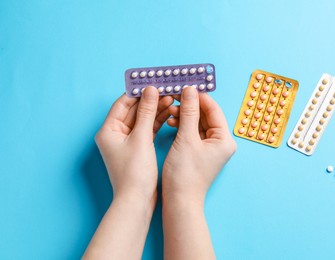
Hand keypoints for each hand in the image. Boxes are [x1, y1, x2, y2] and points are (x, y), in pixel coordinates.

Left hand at [84, 87, 173, 258]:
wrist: (137, 199)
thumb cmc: (134, 172)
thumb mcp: (141, 138)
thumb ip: (146, 112)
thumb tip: (150, 91)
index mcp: (108, 130)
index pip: (122, 103)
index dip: (138, 92)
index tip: (152, 82)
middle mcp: (115, 134)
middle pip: (133, 111)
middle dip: (150, 100)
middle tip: (166, 90)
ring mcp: (126, 142)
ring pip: (142, 120)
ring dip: (155, 110)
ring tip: (171, 99)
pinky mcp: (137, 149)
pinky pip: (147, 130)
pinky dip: (156, 122)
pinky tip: (168, 114)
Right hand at [163, 86, 235, 201]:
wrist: (179, 200)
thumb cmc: (185, 174)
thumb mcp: (186, 138)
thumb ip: (189, 112)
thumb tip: (190, 90)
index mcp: (224, 140)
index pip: (214, 109)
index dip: (199, 97)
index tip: (184, 86)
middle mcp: (221, 142)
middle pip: (206, 115)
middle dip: (189, 105)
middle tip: (174, 96)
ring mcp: (210, 147)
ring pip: (198, 122)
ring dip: (184, 114)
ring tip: (170, 110)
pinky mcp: (200, 151)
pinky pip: (193, 132)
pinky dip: (182, 125)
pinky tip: (171, 121)